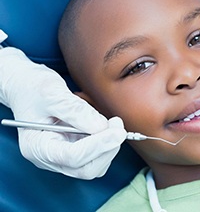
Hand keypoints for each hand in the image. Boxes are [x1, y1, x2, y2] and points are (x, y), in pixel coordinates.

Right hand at [0, 47, 126, 178]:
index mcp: (38, 146)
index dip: (98, 145)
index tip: (118, 131)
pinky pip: (95, 155)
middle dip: (107, 148)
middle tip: (118, 126)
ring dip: (109, 147)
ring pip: (94, 165)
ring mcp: (62, 154)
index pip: (73, 157)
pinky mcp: (72, 147)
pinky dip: (106, 143)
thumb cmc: (33, 88)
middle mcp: (49, 157)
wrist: (27, 86)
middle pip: (86, 168)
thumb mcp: (51, 92)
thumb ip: (75, 111)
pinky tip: (106, 126)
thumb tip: (102, 126)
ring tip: (112, 124)